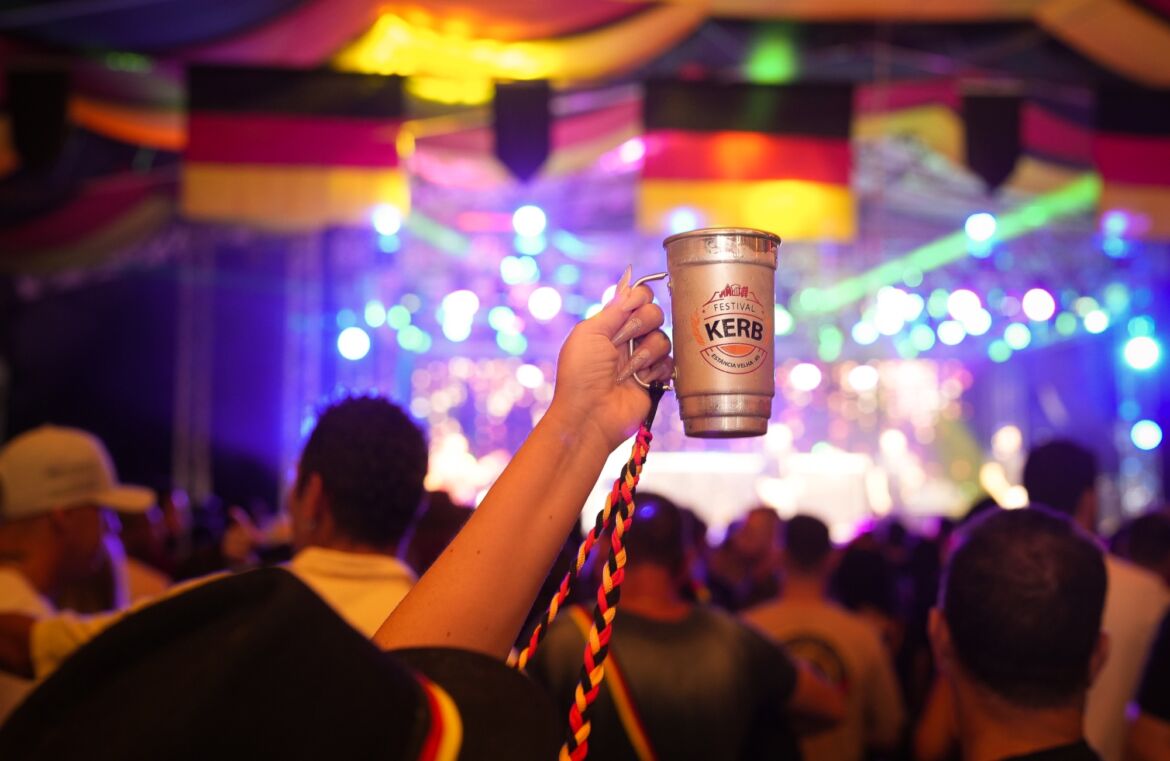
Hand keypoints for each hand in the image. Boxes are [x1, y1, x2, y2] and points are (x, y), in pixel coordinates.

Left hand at [547, 267, 672, 451]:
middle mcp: (628, 339)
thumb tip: (631, 285)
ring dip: (645, 352)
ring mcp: (642, 359)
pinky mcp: (655, 379)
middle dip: (642, 324)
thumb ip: (614, 309)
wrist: (590, 413)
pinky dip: (656, 370)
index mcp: (609, 325)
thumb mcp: (589, 333)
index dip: (640, 298)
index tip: (634, 304)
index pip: (636, 298)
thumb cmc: (581, 375)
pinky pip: (670, 363)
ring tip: (628, 371)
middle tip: (622, 341)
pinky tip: (641, 381)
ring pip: (664, 338)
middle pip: (654, 313)